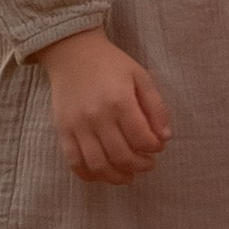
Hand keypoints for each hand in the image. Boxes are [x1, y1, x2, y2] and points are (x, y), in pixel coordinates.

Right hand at [36, 29, 171, 183]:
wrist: (73, 52)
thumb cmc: (111, 64)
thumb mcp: (140, 76)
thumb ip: (155, 106)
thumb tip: (165, 137)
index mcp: (120, 100)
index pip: (142, 138)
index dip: (154, 148)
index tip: (157, 147)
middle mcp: (98, 116)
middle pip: (121, 156)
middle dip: (140, 165)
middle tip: (147, 164)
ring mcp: (78, 126)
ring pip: (99, 165)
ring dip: (117, 177)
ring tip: (129, 175)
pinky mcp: (63, 132)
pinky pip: (75, 163)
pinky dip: (90, 176)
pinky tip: (103, 174)